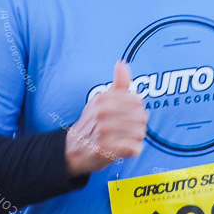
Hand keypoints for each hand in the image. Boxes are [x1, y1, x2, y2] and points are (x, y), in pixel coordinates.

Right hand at [64, 61, 147, 176]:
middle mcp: (101, 114)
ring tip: (128, 139)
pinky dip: (134, 150)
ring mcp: (102, 132)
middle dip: (139, 125)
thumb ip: (117, 83)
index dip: (138, 109)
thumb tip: (122, 63)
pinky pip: (134, 148)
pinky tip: (126, 149)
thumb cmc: (92, 123)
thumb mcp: (102, 100)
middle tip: (130, 130)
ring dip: (137, 138)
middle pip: (141, 117)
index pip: (137, 101)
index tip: (130, 115)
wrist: (72, 149)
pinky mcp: (105, 150)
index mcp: (102, 99)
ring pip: (139, 133)